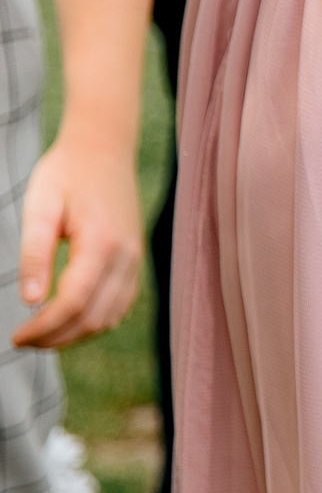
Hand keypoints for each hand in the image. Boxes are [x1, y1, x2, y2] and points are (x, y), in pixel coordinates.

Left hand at [13, 133, 141, 349]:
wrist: (104, 150)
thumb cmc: (66, 174)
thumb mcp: (39, 207)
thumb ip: (34, 254)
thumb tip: (30, 301)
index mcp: (101, 242)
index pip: (74, 302)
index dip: (44, 327)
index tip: (16, 338)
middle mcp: (126, 256)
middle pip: (94, 317)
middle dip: (57, 338)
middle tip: (23, 342)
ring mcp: (135, 260)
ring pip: (111, 317)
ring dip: (76, 335)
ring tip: (43, 336)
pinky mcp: (135, 261)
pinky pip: (121, 305)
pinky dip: (96, 322)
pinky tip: (70, 321)